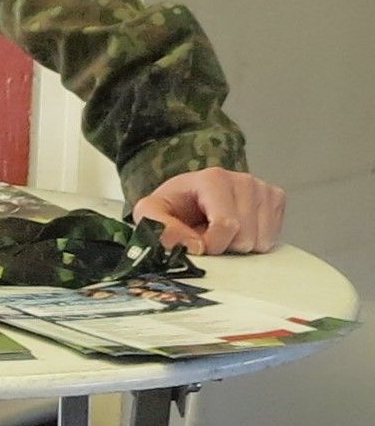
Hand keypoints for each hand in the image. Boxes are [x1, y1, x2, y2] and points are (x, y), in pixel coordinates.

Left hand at [132, 166, 285, 255]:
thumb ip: (160, 228)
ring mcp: (262, 188)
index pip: (226, 225)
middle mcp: (243, 180)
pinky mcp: (275, 199)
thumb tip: (192, 247)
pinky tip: (239, 230)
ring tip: (222, 232)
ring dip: (240, 246)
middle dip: (225, 247)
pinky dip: (255, 241)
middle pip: (245, 237)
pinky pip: (273, 237)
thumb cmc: (173, 207)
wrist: (189, 199)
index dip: (211, 246)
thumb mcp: (150, 214)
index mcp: (214, 178)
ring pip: (261, 241)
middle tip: (209, 236)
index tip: (198, 245)